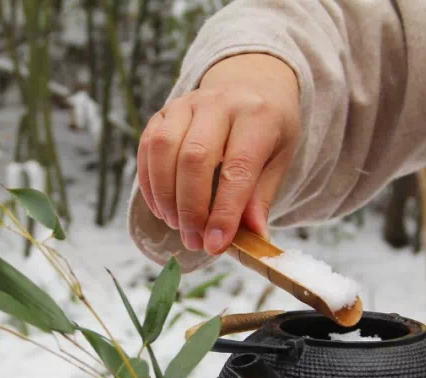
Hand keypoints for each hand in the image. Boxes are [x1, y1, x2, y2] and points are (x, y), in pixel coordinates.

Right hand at [137, 53, 300, 254]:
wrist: (251, 85)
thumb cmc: (267, 130)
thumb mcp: (278, 159)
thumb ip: (261, 197)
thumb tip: (253, 238)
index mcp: (257, 115)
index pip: (237, 169)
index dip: (224, 212)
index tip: (215, 245)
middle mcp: (220, 102)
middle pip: (194, 159)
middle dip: (191, 208)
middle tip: (194, 241)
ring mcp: (187, 103)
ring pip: (164, 150)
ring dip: (166, 196)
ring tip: (176, 225)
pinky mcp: (164, 112)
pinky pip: (147, 147)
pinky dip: (149, 184)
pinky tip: (161, 209)